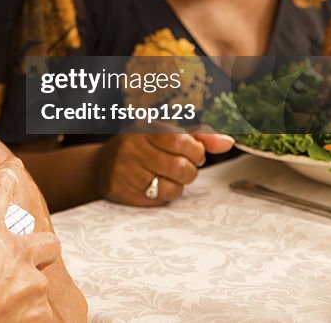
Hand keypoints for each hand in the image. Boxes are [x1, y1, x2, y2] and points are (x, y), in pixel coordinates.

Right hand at [0, 170, 58, 322]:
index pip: (1, 190)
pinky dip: (24, 318)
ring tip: (6, 297)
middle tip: (21, 256)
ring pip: (41, 284)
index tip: (8, 179)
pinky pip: (37, 316)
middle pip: (47, 242)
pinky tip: (6, 318)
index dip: (4, 182)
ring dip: (26, 289)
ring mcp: (29, 286)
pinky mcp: (34, 317)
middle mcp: (16, 252)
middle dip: (40, 246)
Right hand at [94, 130, 233, 205]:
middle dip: (190, 172)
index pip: (180, 140)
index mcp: (144, 128)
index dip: (195, 151)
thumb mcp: (167, 133)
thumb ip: (199, 136)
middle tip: (183, 168)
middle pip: (179, 168)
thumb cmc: (143, 146)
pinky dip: (162, 196)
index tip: (194, 153)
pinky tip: (153, 186)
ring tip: (168, 177)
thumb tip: (228, 143)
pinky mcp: (120, 190)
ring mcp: (123, 169)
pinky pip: (156, 201)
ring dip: (177, 186)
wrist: (102, 164)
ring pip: (170, 189)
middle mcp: (130, 147)